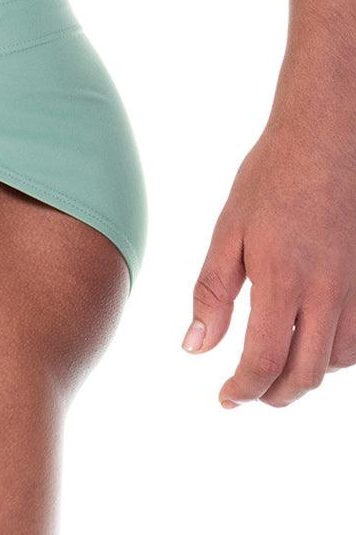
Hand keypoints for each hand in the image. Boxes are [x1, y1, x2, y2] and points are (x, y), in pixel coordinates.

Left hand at [184, 118, 355, 407]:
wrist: (330, 136)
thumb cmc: (271, 179)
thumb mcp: (227, 233)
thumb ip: (212, 294)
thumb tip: (193, 348)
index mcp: (282, 280)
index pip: (265, 361)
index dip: (243, 390)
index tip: (225, 398)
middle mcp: (328, 290)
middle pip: (307, 373)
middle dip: (274, 395)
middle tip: (248, 395)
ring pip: (341, 360)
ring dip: (307, 377)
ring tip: (276, 375)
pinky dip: (338, 355)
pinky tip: (313, 346)